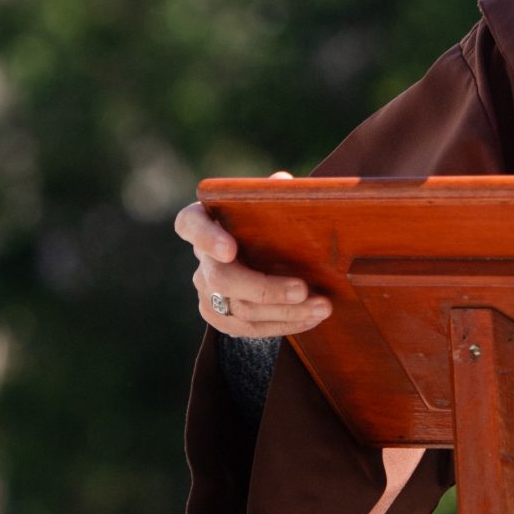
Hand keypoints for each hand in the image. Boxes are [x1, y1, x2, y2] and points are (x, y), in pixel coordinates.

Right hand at [178, 173, 331, 337]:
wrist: (262, 253)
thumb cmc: (266, 219)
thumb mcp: (267, 202)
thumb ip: (272, 192)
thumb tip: (281, 183)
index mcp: (203, 221)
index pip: (191, 226)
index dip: (207, 238)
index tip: (230, 249)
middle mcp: (201, 258)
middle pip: (222, 279)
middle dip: (266, 288)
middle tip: (303, 289)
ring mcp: (206, 291)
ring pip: (240, 310)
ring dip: (285, 312)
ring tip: (322, 307)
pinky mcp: (219, 317)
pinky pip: (248, 329)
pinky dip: (283, 325)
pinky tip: (310, 319)